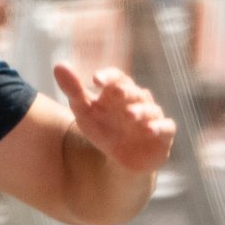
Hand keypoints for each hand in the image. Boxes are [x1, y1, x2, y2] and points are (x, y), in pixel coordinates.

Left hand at [55, 59, 174, 174]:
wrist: (118, 159)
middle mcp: (138, 100)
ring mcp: (152, 116)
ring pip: (149, 109)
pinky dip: (159, 127)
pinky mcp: (163, 134)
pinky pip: (166, 127)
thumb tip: (58, 65)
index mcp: (118, 91)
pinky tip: (149, 130)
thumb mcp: (84, 111)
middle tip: (115, 93)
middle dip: (125, 92)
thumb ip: (73, 90)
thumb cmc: (102, 129)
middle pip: (133, 92)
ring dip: (140, 111)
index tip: (95, 79)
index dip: (108, 77)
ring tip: (128, 115)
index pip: (116, 78)